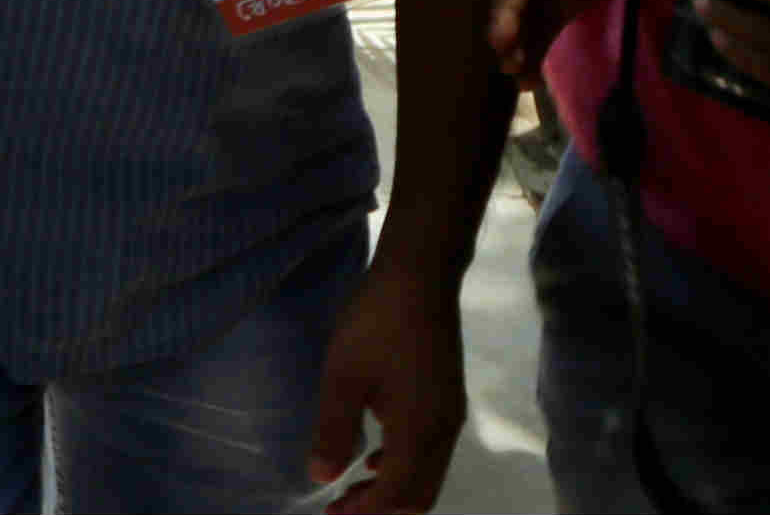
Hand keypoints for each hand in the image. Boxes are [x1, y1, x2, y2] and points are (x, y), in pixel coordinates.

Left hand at [303, 261, 464, 510]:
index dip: (366, 512)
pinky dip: (403, 465)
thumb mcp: (343, 375)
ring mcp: (450, 417)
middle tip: (340, 507)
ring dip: (392, 488)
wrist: (419, 278)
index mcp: (420, 433)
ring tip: (352, 487)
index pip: (397, 495)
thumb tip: (320, 476)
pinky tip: (375, 454)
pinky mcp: (447, 400)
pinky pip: (430, 453)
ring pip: (427, 474)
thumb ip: (333, 429)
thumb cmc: (376, 323)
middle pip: (419, 494)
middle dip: (381, 508)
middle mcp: (444, 434)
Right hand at [488, 0, 637, 80]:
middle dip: (508, 24)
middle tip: (505, 58)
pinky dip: (536, 49)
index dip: (512, 3)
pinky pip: (548, 26)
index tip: (505, 33)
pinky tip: (529, 80)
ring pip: (530, 15)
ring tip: (515, 78)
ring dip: (519, 44)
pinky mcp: (573, 0)